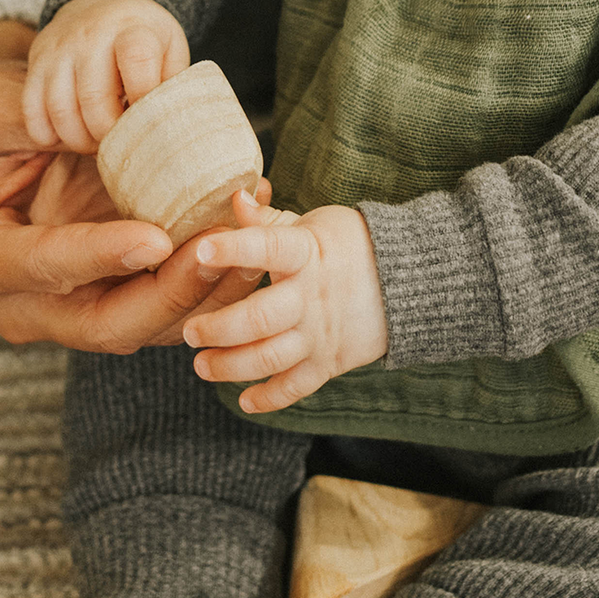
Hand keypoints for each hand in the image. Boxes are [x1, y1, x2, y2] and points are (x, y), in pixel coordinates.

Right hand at [0, 19, 263, 352]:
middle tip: (224, 247)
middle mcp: (22, 302)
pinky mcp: (112, 295)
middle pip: (105, 322)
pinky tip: (249, 229)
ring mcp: (70, 308)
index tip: (157, 238)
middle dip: (173, 291)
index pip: (43, 267)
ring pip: (148, 323)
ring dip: (208, 289)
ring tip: (254, 233)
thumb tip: (99, 138)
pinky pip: (168, 302)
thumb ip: (34, 121)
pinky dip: (211, 275)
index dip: (101, 257)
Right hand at [23, 0, 190, 152]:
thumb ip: (172, 86)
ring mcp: (59, 49)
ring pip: (60, 110)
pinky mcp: (36, 63)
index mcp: (132, 28)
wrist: (102, 6)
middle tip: (119, 140)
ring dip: (79, 140)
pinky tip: (68, 134)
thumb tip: (168, 129)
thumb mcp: (170, 49)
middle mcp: (91, 34)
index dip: (143, 99)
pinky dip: (47, 135)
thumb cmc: (143, 38)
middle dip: (108, 134)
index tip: (147, 115)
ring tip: (96, 141)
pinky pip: (31, 111)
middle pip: (94, 99)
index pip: (136, 60)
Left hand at [185, 192, 389, 412]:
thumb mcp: (310, 224)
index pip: (267, 248)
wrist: (409, 280)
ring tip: (201, 366)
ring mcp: (320, 333)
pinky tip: (244, 400)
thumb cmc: (348, 244)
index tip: (201, 249)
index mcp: (306, 252)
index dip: (234, 248)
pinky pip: (296, 387)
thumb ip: (268, 220)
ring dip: (231, 367)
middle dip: (219, 328)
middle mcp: (311, 296)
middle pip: (260, 318)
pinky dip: (270, 398)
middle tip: (188, 332)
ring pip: (271, 357)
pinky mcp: (330, 362)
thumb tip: (234, 197)